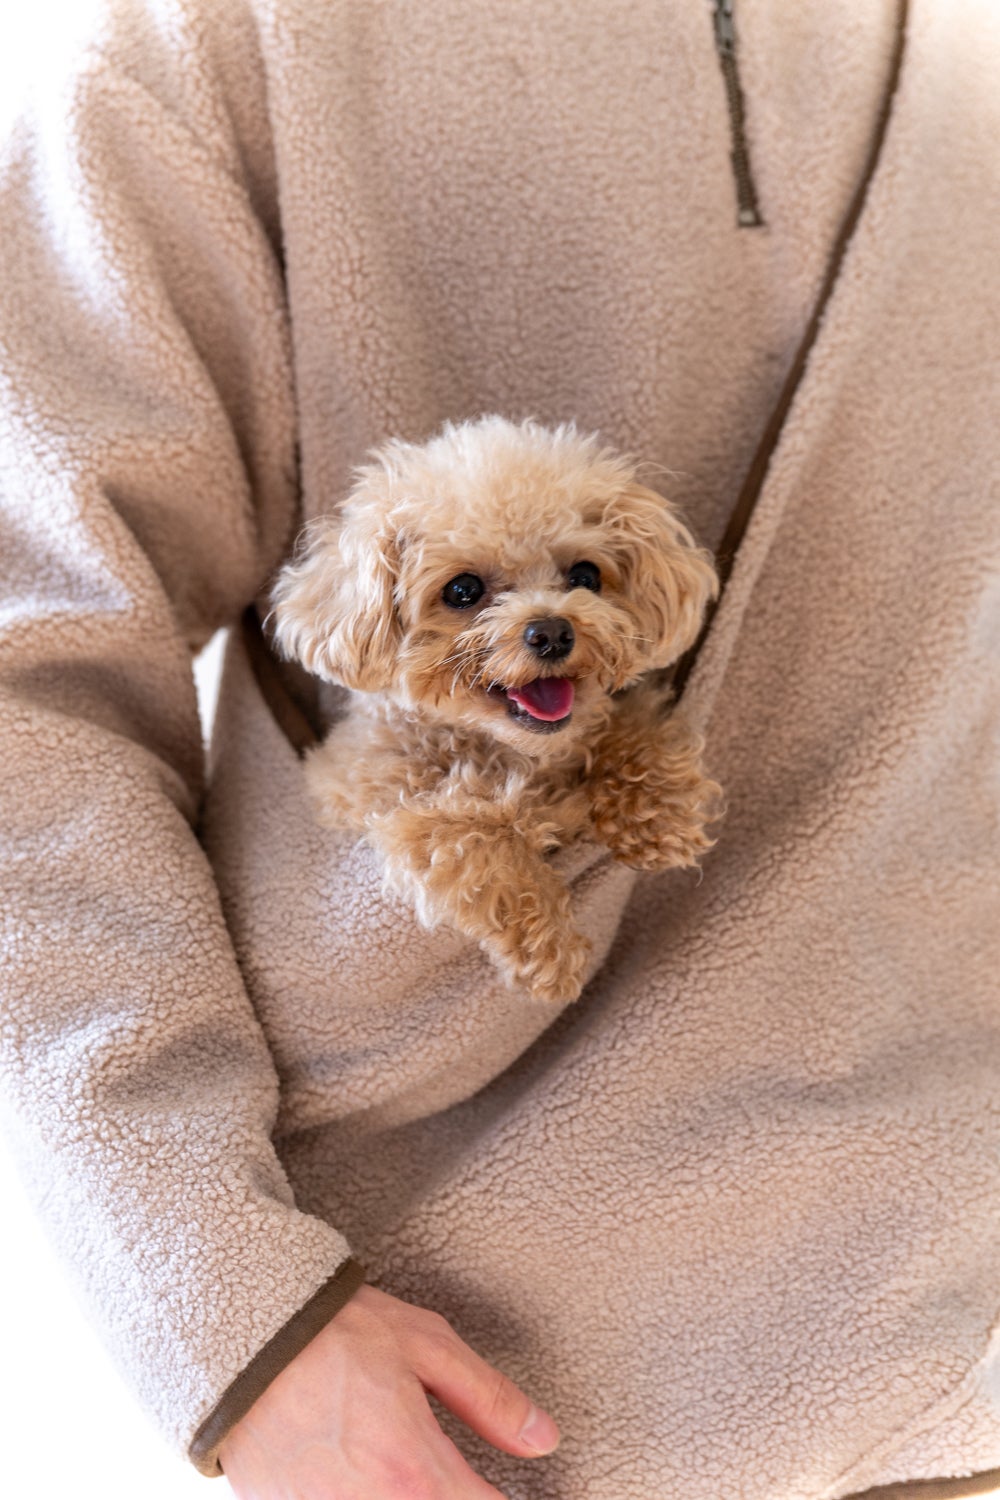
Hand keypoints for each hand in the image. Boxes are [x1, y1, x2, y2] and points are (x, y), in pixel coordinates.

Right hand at [218, 1283, 560, 1497]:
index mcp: (414, 1473)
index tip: (518, 1491)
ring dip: (411, 1498)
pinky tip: (367, 1473)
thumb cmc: (329, 1330)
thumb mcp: (424, 1345)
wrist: (235, 1333)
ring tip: (407, 1470)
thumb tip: (542, 1438)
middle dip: (455, 1499)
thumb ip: (488, 1398)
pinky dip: (363, 1497)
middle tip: (456, 1478)